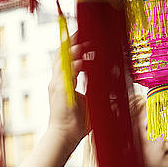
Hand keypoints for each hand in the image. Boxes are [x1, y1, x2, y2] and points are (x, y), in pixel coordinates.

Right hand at [47, 33, 89, 148]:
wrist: (64, 136)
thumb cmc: (77, 123)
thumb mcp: (90, 102)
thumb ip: (96, 90)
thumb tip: (111, 84)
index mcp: (63, 82)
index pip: (66, 58)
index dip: (74, 46)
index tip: (85, 37)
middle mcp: (57, 81)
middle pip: (61, 54)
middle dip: (72, 41)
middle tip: (83, 30)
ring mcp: (56, 86)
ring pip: (62, 61)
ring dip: (73, 50)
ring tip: (84, 41)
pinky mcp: (58, 91)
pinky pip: (66, 73)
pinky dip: (74, 65)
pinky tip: (83, 59)